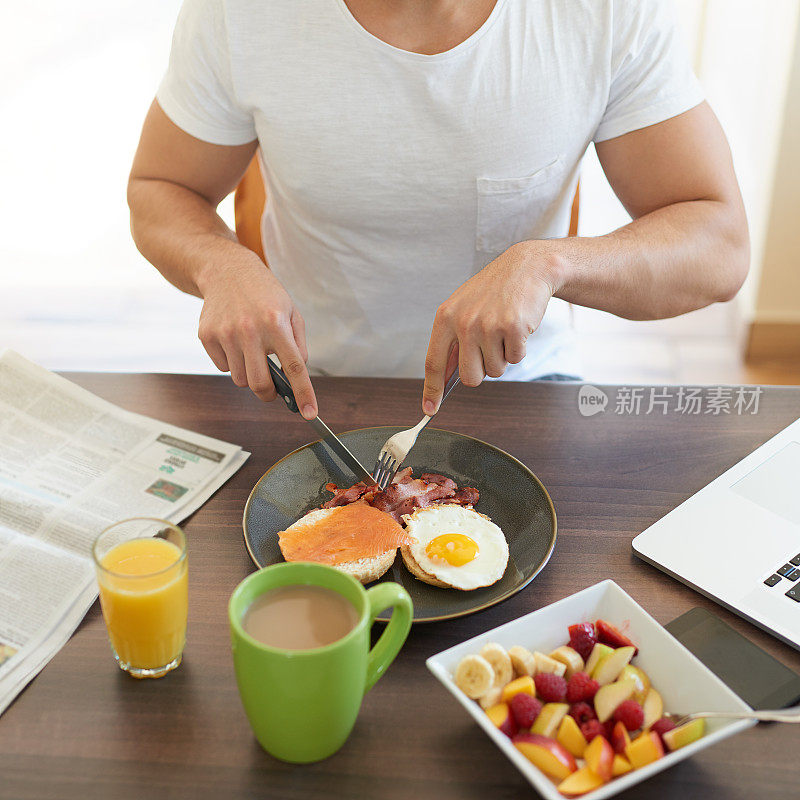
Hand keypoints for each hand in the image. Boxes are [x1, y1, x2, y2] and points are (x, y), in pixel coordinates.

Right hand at [197, 256, 316, 418]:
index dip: (303, 393)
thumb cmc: (264, 293)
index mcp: (276, 323)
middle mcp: (250, 329)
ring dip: (249, 375)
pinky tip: (235, 342)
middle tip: (272, 390)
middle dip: (268, 394)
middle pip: (260, 384)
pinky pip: (223, 367)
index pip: (294, 367)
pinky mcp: (207, 335)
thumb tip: (297, 373)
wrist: (226, 270)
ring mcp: (226, 333)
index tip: (309, 413)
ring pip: (240, 380)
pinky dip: (232, 363)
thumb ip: (298, 344)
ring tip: (251, 352)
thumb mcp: (291, 311)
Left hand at [422, 241, 563, 414]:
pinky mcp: (513, 328)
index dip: (432, 390)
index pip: (434, 362)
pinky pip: (515, 358)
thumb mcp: (463, 309)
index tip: (429, 409)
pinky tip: (517, 326)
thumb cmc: (493, 291)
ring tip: (503, 330)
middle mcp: (464, 322)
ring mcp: (488, 325)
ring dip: (503, 357)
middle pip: (470, 377)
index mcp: (445, 317)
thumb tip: (445, 379)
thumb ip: (452, 341)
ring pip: (495, 370)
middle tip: (489, 349)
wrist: (526, 268)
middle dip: (482, 372)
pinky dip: (519, 348)